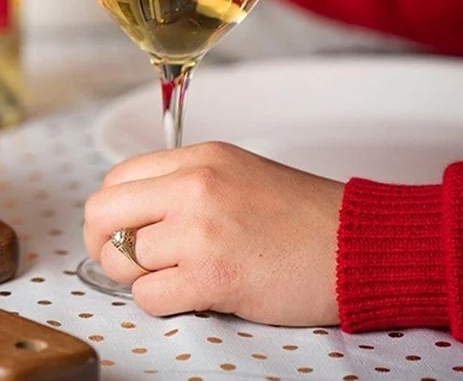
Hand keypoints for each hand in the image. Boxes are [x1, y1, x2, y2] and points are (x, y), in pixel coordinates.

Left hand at [83, 141, 342, 326]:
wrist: (359, 246)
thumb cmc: (306, 217)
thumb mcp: (238, 173)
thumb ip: (185, 183)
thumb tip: (134, 211)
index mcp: (198, 158)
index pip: (116, 178)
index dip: (111, 211)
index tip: (120, 230)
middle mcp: (193, 187)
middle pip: (102, 214)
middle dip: (104, 244)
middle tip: (124, 261)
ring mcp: (199, 232)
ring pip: (123, 260)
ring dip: (140, 278)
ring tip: (175, 278)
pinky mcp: (211, 277)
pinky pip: (149, 297)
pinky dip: (163, 303)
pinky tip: (193, 295)